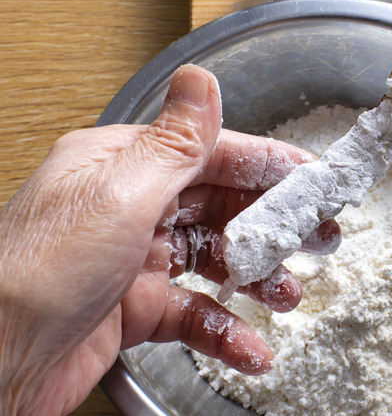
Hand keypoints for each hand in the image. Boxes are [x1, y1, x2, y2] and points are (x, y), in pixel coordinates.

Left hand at [0, 65, 340, 414]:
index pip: (212, 154)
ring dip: (257, 280)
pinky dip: (226, 330)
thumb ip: (173, 144)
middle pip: (220, 207)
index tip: (314, 179)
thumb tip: (202, 82)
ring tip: (288, 295)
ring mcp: (133, 260)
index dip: (270, 166)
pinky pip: (194, 313)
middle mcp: (130, 207)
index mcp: (122, 166)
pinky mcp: (134, 308)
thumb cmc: (36, 273)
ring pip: (214, 260)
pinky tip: (250, 346)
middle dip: (273, 226)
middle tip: (319, 238)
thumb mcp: (119, 197)